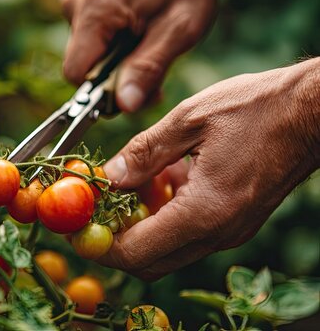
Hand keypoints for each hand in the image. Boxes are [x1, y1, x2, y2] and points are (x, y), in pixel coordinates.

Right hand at [60, 0, 221, 111]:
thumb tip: (125, 106)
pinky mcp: (84, 3)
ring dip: (117, 64)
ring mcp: (78, 1)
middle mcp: (77, 3)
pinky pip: (92, 40)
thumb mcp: (177, 32)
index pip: (76, 72)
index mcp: (94, 10)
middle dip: (115, 79)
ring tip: (148, 48)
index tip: (133, 90)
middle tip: (152, 72)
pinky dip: (115, 48)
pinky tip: (138, 37)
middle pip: (83, 65)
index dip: (102, 92)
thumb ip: (148, 70)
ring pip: (89, 55)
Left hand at [100, 58, 319, 279]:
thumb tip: (108, 179)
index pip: (136, 253)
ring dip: (138, 229)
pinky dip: (162, 218)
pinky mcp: (233, 222)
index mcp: (204, 212)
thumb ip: (144, 154)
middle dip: (114, 242)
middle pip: (149, 262)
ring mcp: (228, 232)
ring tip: (126, 188)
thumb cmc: (258, 108)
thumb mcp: (189, 120)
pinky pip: (186, 234)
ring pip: (167, 250)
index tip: (76, 227)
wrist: (312, 113)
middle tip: (94, 210)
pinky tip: (160, 181)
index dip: (99, 245)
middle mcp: (217, 233)